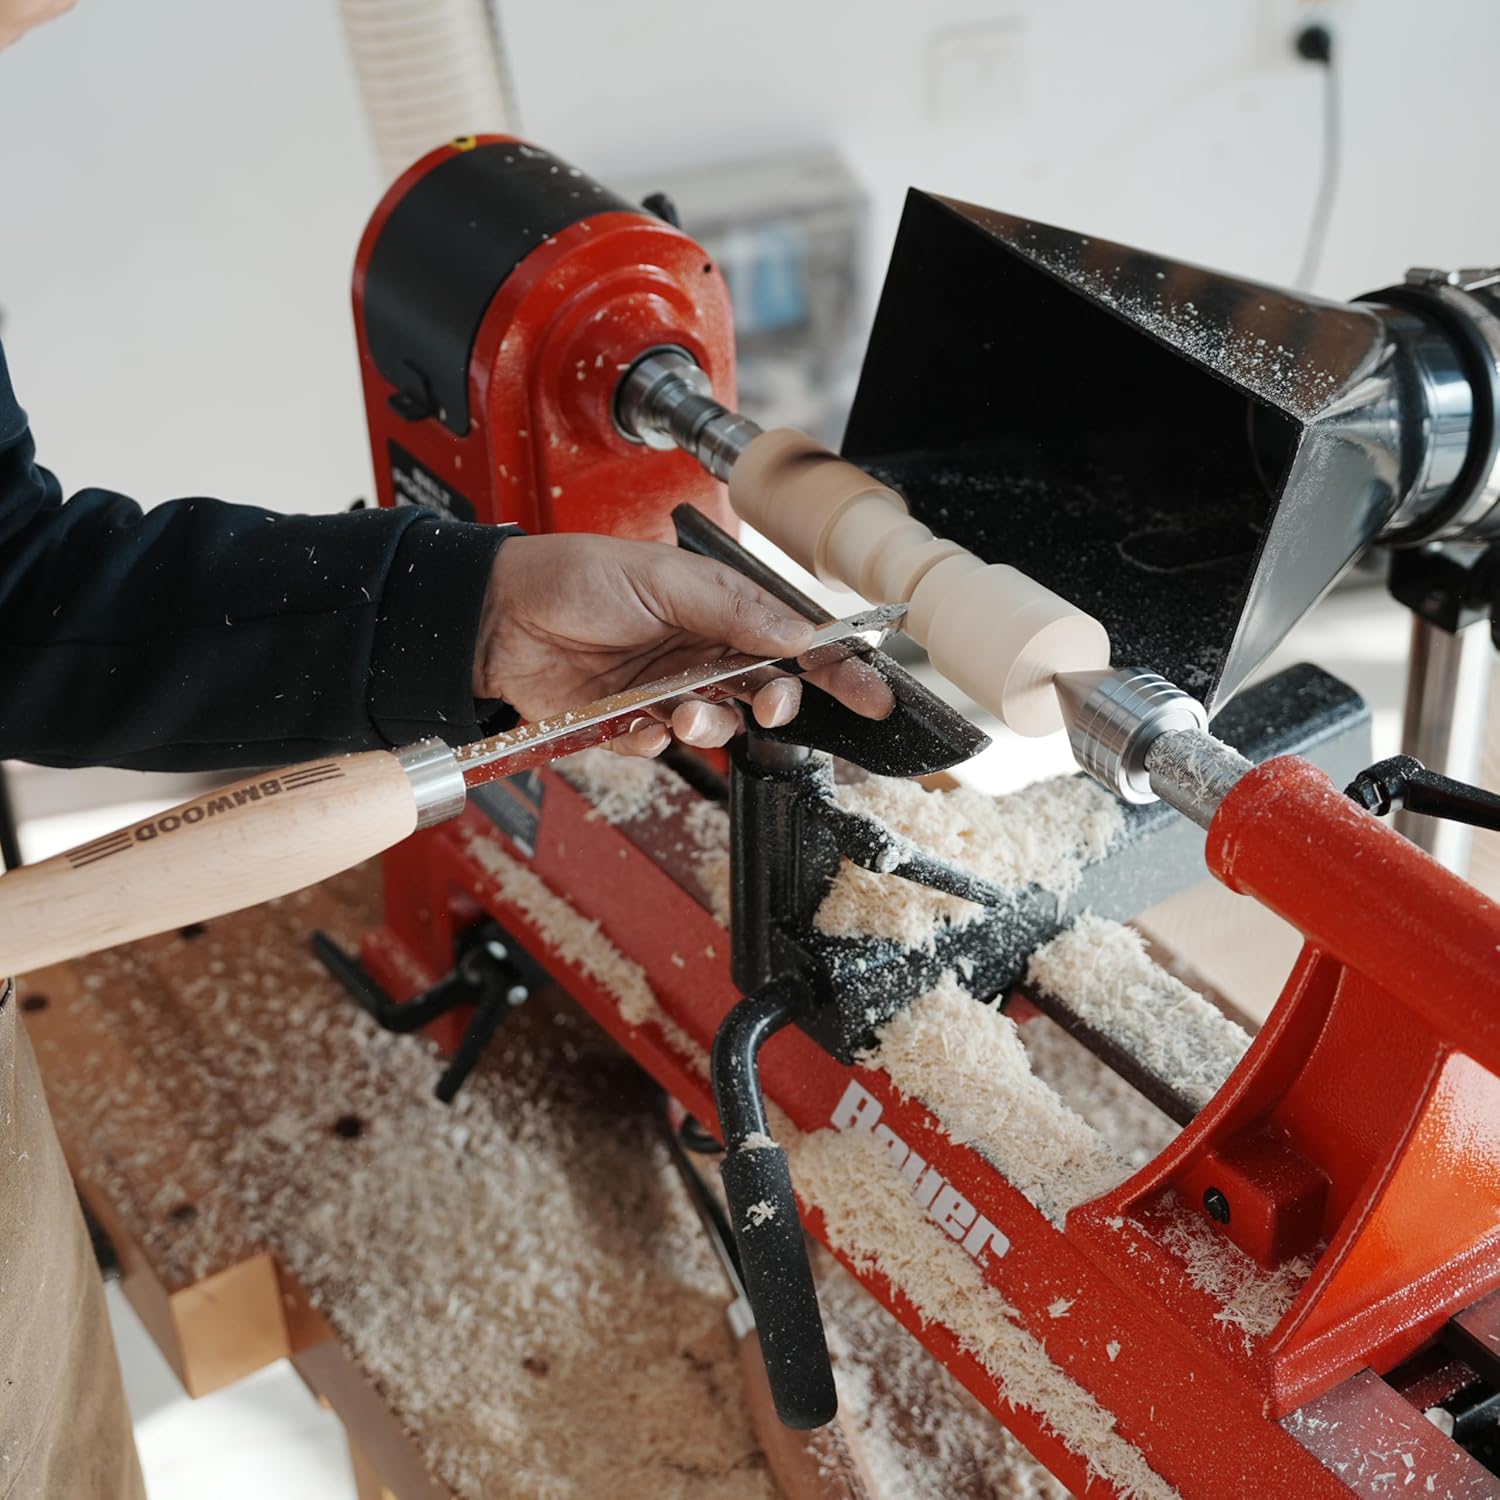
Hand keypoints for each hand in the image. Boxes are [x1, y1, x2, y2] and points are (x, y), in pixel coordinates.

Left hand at [473, 534, 893, 756]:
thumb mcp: (663, 579)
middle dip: (775, 704)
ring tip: (680, 708)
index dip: (838, 670)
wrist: (498, 617)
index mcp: (720, 608)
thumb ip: (736, 608)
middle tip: (767, 703)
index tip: (873, 695)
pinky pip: (662, 747)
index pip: (795, 642)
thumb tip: (800, 634)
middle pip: (768, 691)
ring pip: (718, 724)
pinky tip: (630, 719)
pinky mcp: (630, 722)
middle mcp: (700, 650)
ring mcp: (666, 688)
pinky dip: (652, 739)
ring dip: (708, 722)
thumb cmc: (573, 578)